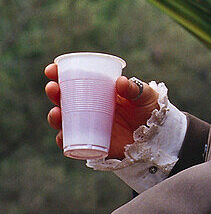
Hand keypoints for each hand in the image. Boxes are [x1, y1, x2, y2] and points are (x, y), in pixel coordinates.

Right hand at [45, 65, 159, 159]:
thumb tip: (120, 82)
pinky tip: (62, 137)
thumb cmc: (148, 109)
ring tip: (56, 112)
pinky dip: (65, 141)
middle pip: (64, 99)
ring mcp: (89, 125)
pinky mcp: (92, 143)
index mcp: (98, 90)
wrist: (156, 135)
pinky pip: (73, 143)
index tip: (52, 70)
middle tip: (53, 88)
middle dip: (54, 93)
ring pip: (64, 121)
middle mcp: (89, 107)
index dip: (59, 74)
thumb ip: (135, 89)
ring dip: (55, 116)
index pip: (74, 80)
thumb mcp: (145, 95)